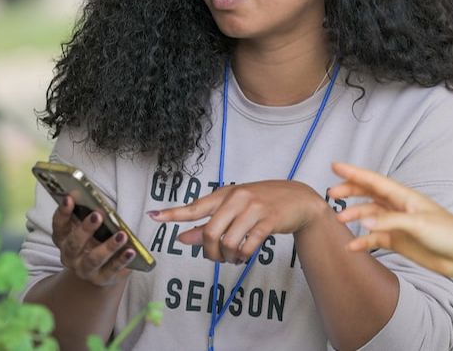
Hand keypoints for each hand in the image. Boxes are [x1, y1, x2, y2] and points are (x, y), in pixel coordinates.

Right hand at [51, 195, 134, 286]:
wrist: (101, 271)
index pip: (59, 225)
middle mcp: (70, 257)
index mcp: (64, 239)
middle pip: (74, 243)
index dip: (63, 212)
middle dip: (85, 229)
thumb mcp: (91, 228)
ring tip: (122, 235)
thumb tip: (97, 199)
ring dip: (108, 247)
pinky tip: (132, 251)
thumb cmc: (96, 241)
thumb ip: (91, 215)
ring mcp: (85, 270)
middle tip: (97, 215)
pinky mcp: (102, 278)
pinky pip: (112, 270)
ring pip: (93, 259)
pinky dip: (122, 260)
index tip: (69, 197)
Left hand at [148, 180, 326, 263]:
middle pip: (210, 233)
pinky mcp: (269, 220)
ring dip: (228, 257)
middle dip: (209, 252)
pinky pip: (248, 245)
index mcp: (225, 194)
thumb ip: (209, 223)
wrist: (299, 199)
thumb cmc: (264, 203)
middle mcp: (237, 198)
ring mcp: (254, 209)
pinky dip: (243, 256)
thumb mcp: (235, 210)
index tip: (154, 217)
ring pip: (228, 242)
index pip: (195, 206)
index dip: (173, 214)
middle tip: (216, 258)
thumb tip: (183, 238)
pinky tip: (244, 256)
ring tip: (234, 258)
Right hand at [328, 162, 452, 299]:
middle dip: (350, 191)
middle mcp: (400, 208)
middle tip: (331, 193)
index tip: (335, 166)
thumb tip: (362, 221)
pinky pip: (375, 238)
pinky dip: (363, 241)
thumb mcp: (419, 225)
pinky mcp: (399, 241)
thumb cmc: (449, 234)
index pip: (375, 181)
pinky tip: (352, 246)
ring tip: (339, 220)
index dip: (355, 173)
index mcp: (406, 197)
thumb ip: (390, 222)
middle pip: (370, 195)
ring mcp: (398, 224)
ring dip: (355, 216)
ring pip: (370, 216)